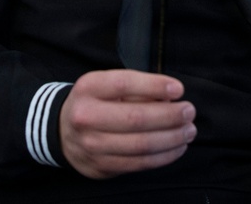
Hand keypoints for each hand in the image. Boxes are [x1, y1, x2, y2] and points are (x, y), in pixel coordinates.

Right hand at [60, 69, 195, 178]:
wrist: (62, 131)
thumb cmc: (93, 102)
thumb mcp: (106, 84)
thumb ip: (136, 88)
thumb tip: (171, 96)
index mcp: (88, 88)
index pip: (124, 84)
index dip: (154, 86)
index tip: (178, 89)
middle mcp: (86, 117)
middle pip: (135, 118)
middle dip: (169, 116)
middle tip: (189, 111)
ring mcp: (91, 145)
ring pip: (140, 145)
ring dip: (172, 138)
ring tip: (189, 130)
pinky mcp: (100, 167)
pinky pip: (139, 164)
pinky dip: (164, 156)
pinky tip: (177, 147)